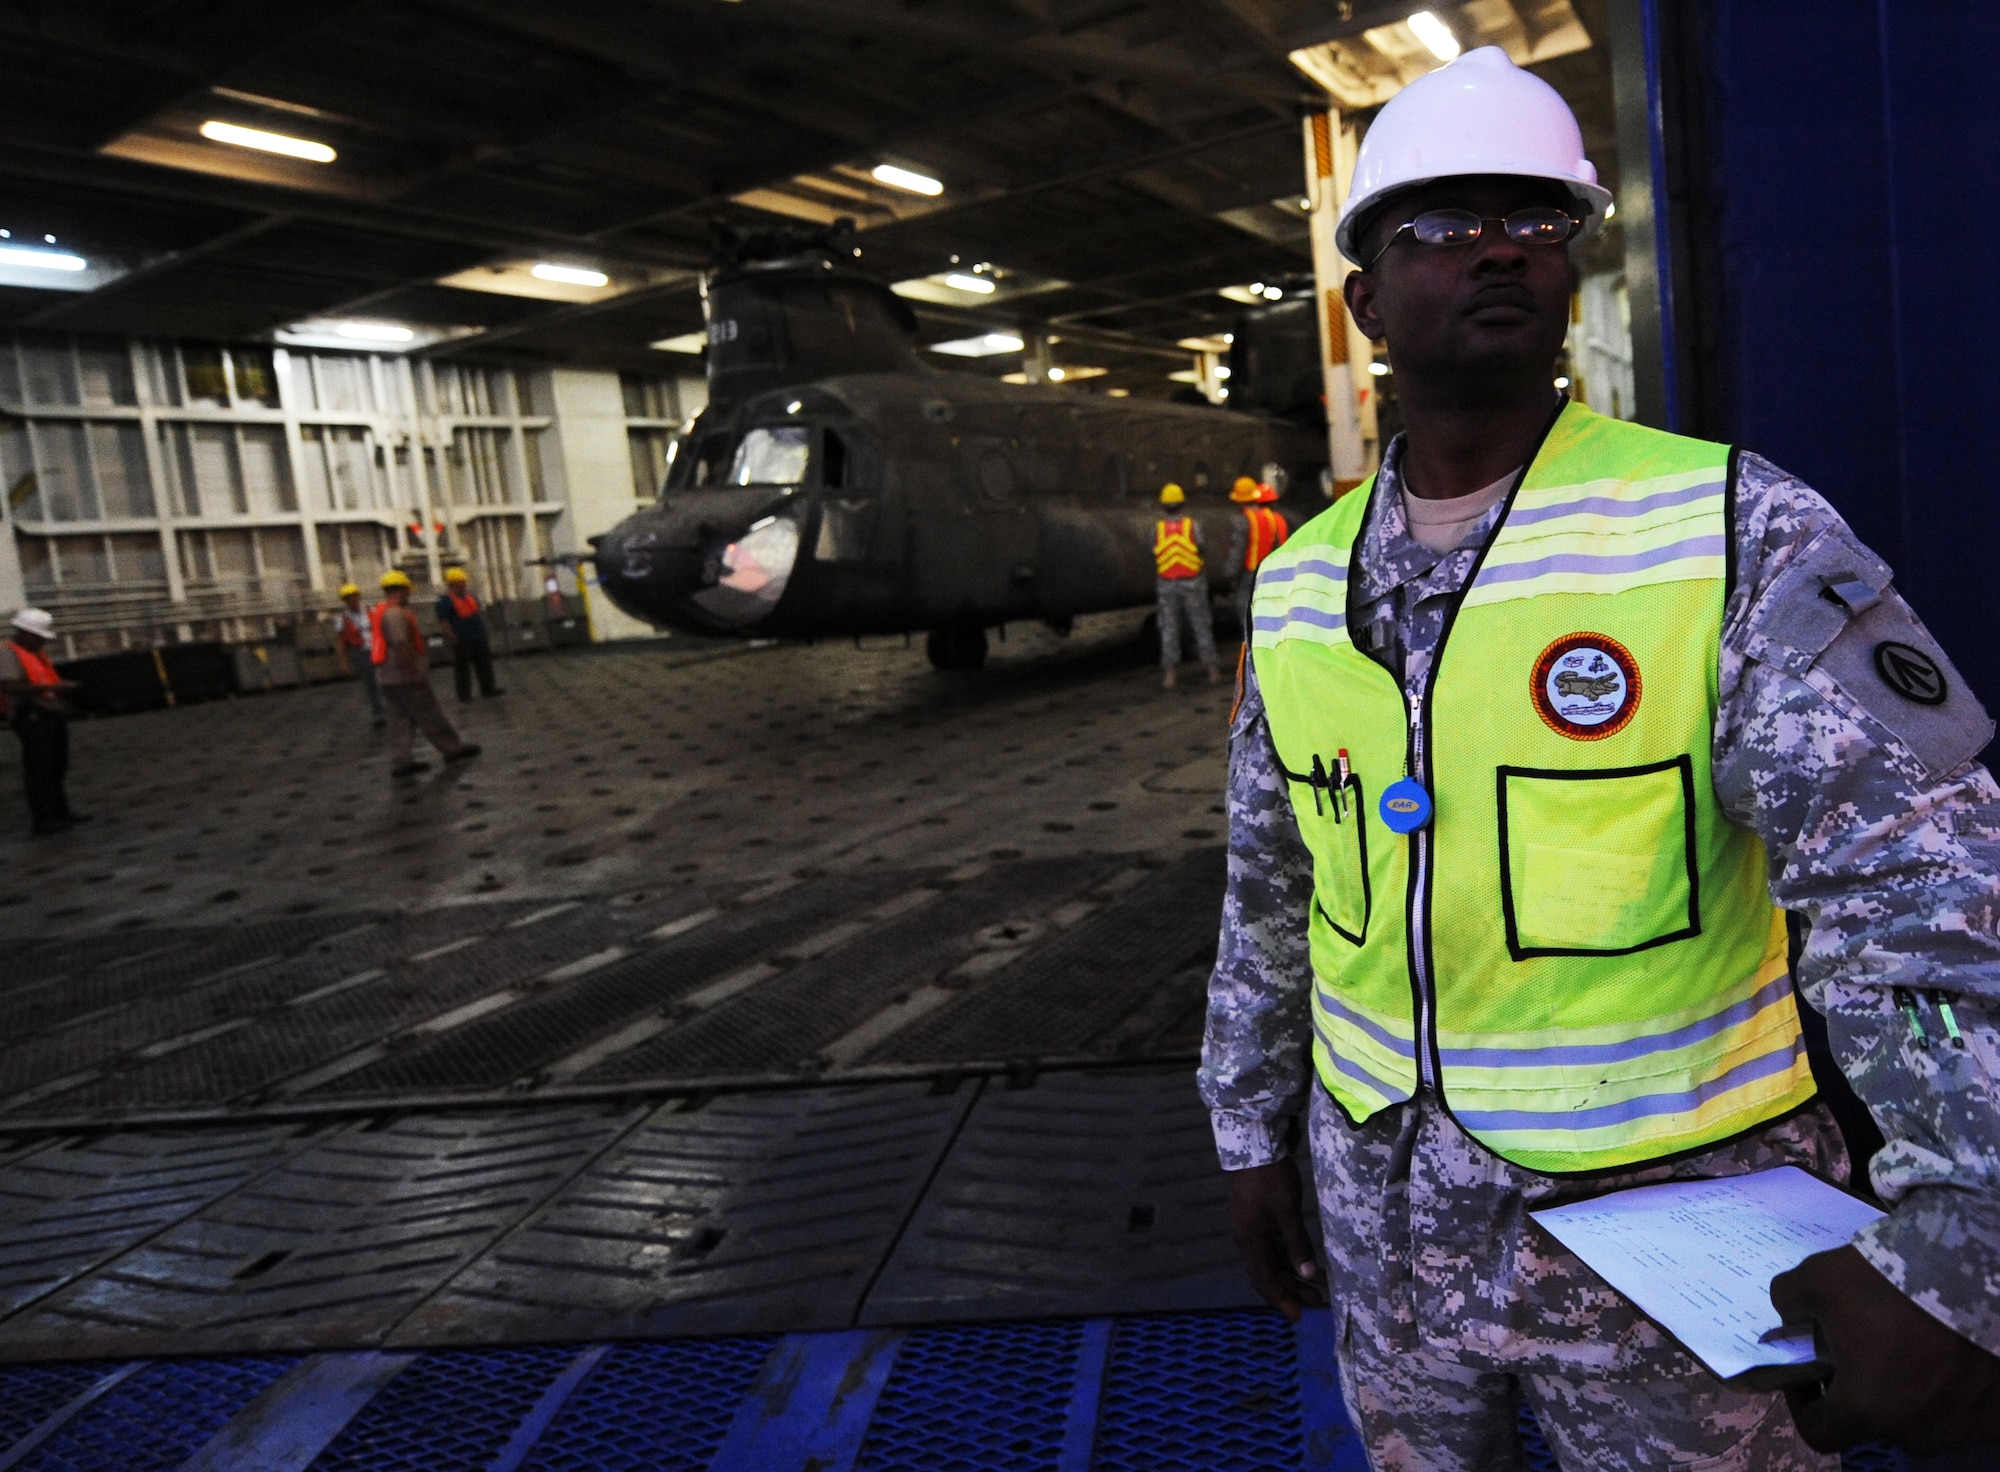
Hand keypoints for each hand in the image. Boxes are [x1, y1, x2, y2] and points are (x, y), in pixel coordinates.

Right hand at [1227, 1158, 1324, 1321]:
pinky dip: (1289, 1256)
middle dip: (1291, 1289)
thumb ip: (1297, 1244)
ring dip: (1292, 1273)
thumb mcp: (1287, 1212)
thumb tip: (1308, 1275)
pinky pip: (1273, 1245)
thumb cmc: (1270, 1179)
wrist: (1255, 1146)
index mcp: (1250, 1240)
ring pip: (1272, 1259)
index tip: (1298, 1316)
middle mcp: (1248, 1237)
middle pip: (1268, 1272)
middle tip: (1316, 1301)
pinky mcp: (1259, 1216)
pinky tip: (1304, 1260)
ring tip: (1316, 1284)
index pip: (1263, 1280)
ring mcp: (1253, 1226)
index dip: (1280, 1299)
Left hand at [1771, 1245, 1999, 1453]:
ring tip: (1908, 1342)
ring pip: (1921, 1415)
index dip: (1803, 1402)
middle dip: (1859, 1387)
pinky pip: (1964, 1408)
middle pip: (1874, 1419)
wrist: (1974, 1272)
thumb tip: (1790, 1318)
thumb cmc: (1890, 1282)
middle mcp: (1917, 1433)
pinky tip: (1946, 1349)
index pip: (1820, 1431)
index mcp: (1868, 1412)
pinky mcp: (1997, 1415)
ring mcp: (1963, 1428)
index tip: (1804, 1372)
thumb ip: (1789, 1303)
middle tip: (1859, 1345)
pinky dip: (1951, 1387)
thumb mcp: (1816, 1279)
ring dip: (1907, 1387)